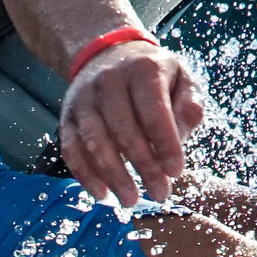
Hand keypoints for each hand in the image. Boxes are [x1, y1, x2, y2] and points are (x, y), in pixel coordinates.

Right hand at [60, 41, 206, 207]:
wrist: (110, 55)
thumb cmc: (153, 77)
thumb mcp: (181, 78)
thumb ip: (189, 103)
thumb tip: (184, 129)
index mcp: (143, 70)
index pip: (153, 110)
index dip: (165, 144)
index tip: (175, 172)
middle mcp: (109, 81)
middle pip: (123, 129)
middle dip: (143, 166)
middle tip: (159, 193)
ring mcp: (83, 99)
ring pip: (94, 141)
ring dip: (113, 175)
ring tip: (131, 200)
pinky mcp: (67, 116)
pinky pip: (71, 148)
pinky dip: (85, 174)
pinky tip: (102, 194)